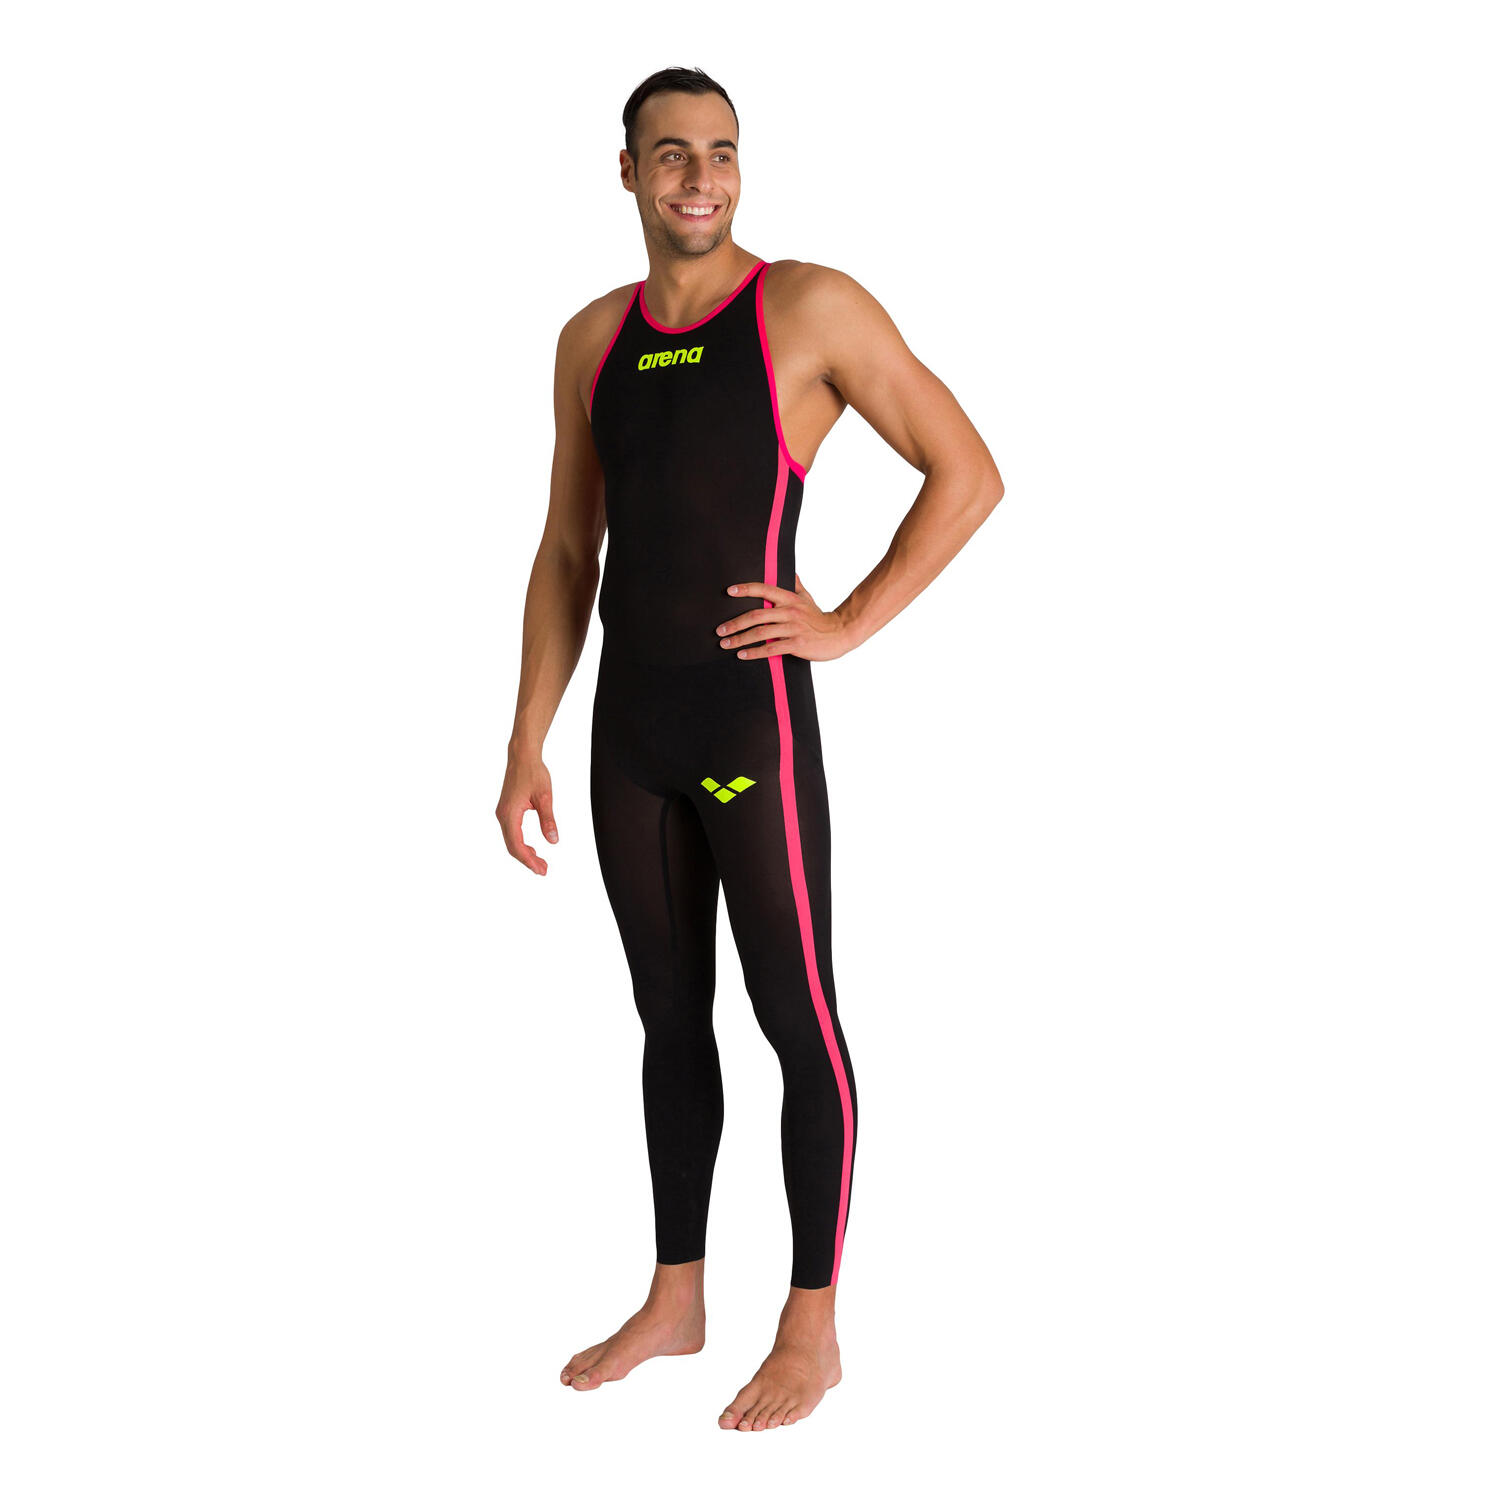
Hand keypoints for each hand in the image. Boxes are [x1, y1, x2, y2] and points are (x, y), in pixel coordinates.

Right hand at [496, 752, 558, 875]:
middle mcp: (502, 815)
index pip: (517, 845)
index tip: (541, 870)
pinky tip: (532, 849)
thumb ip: (548, 819)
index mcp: (510, 814)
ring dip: (524, 854)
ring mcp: (503, 813)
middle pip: (512, 846)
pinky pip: (511, 833)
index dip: (528, 860)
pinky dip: (521, 844)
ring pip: (511, 841)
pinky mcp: (506, 810)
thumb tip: (553, 840)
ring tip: (540, 863)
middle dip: (527, 861)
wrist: (522, 756)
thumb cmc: (533, 773)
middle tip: (544, 870)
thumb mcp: (545, 797)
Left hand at [714, 574, 850, 661]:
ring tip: (725, 644)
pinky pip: (771, 649)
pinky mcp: (797, 645)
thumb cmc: (819, 618)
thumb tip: (789, 572)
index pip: (764, 589)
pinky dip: (754, 652)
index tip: (729, 592)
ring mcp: (793, 628)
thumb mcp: (807, 598)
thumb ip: (795, 586)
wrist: (839, 634)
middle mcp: (790, 611)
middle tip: (719, 630)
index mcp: (790, 599)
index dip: (746, 589)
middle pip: (756, 615)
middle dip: (734, 623)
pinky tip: (742, 655)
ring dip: (740, 639)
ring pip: (760, 633)